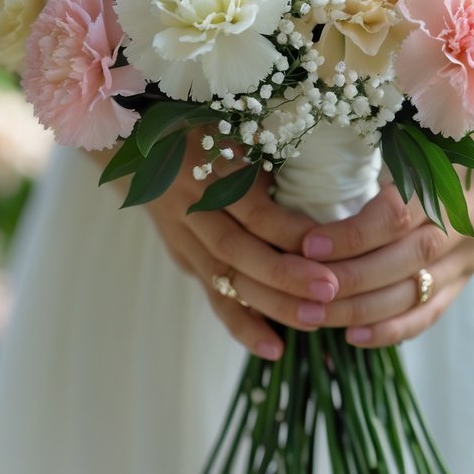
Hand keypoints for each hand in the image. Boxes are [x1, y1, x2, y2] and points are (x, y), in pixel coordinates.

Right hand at [142, 133, 339, 360]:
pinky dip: (243, 325)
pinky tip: (274, 348)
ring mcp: (183, 237)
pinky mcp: (185, 260)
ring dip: (270, 304)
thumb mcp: (236, 125)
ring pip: (226, 279)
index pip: (252, 209)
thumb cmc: (209, 129)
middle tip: (330, 290)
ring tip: (313, 320)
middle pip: (238, 250)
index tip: (331, 245)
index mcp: (207, 167)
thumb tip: (330, 170)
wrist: (142, 147)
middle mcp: (190, 206)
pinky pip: (214, 297)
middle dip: (284, 275)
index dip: (289, 230)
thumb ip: (272, 147)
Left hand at [297, 118, 473, 348]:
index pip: (399, 214)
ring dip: (361, 310)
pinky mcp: (462, 282)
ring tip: (313, 315)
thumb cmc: (427, 139)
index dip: (353, 234)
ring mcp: (470, 257)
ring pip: (414, 293)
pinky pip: (426, 314)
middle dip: (351, 278)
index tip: (308, 244)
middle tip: (303, 289)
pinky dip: (390, 329)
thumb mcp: (409, 131)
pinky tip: (351, 336)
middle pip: (407, 258)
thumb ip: (375, 142)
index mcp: (454, 176)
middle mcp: (470, 221)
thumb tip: (308, 146)